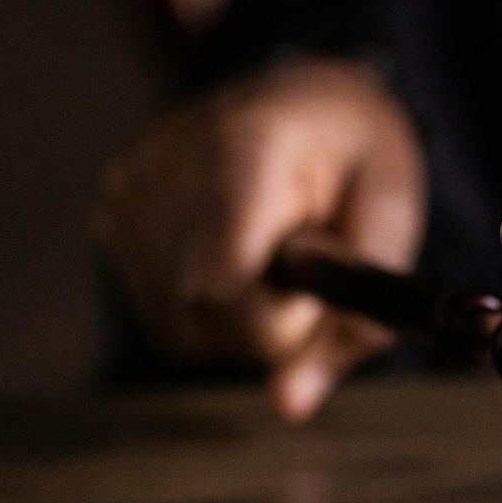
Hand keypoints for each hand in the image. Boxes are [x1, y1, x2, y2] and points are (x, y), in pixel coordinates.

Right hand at [92, 55, 426, 420]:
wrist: (307, 95)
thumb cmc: (357, 159)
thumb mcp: (391, 222)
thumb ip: (353, 318)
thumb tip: (288, 406)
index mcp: (247, 144)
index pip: (224, 284)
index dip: (275, 321)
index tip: (312, 293)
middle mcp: (169, 160)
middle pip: (198, 314)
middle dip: (264, 324)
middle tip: (302, 274)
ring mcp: (130, 186)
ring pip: (175, 325)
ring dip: (235, 322)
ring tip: (269, 258)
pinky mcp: (110, 210)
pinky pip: (158, 310)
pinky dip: (204, 308)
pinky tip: (232, 258)